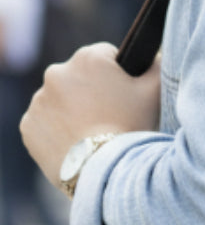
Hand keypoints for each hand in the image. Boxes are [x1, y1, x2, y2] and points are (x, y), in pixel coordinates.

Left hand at [20, 43, 161, 189]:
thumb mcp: (155, 91)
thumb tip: (153, 55)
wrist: (105, 169)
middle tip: (112, 115)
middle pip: (80, 76)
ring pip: (61, 99)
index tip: (125, 94)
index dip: (119, 74)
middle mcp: (57, 72)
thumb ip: (156, 64)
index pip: (106, 54)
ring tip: (95, 131)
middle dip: (93, 90)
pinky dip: (59, 129)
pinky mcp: (28, 125)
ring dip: (74, 109)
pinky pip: (46, 122)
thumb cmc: (133, 126)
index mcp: (89, 58)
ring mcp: (39, 100)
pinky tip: (78, 142)